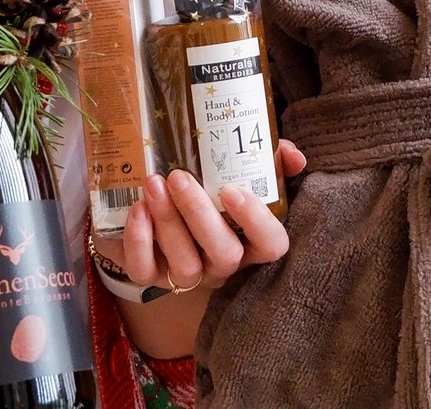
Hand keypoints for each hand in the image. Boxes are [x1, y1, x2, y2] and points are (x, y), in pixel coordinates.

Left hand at [94, 140, 306, 293]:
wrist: (156, 208)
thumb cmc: (208, 191)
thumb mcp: (239, 173)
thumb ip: (270, 161)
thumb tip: (292, 155)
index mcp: (250, 240)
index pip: (271, 244)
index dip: (256, 221)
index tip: (231, 189)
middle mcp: (223, 263)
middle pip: (225, 254)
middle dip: (200, 215)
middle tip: (179, 177)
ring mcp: (189, 274)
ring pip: (185, 265)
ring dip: (168, 222)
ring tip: (153, 184)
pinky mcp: (151, 276)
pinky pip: (145, 270)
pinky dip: (139, 240)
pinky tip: (138, 208)